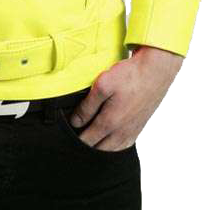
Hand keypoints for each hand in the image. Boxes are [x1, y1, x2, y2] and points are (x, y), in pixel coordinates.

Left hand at [67, 45, 184, 150]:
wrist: (156, 72)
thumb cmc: (129, 76)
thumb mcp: (102, 85)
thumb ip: (87, 106)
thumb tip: (75, 122)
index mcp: (110, 123)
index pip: (86, 141)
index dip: (74, 139)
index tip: (66, 132)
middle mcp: (121, 133)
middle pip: (98, 150)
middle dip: (86, 145)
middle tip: (75, 135)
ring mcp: (131, 132)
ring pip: (111, 150)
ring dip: (99, 147)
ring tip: (89, 137)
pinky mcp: (138, 127)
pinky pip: (123, 145)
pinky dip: (112, 146)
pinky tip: (107, 138)